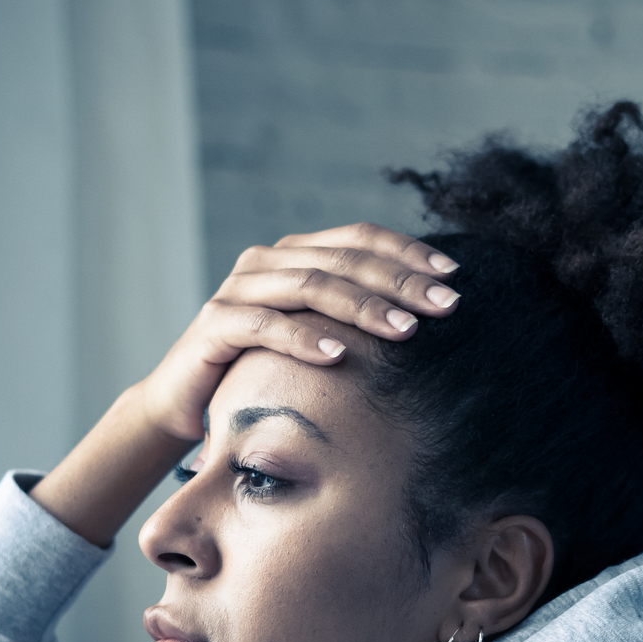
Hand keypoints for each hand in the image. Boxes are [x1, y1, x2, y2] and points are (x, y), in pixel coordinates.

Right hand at [131, 223, 460, 442]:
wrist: (188, 402)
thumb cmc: (262, 371)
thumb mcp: (315, 338)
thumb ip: (354, 319)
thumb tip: (427, 319)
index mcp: (295, 253)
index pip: (359, 238)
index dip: (408, 252)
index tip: (453, 275)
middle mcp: (266, 261)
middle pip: (342, 259)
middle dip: (400, 281)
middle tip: (446, 305)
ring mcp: (238, 289)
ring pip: (309, 285)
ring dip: (363, 307)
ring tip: (405, 330)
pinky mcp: (213, 324)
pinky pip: (264, 325)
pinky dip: (304, 339)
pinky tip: (339, 356)